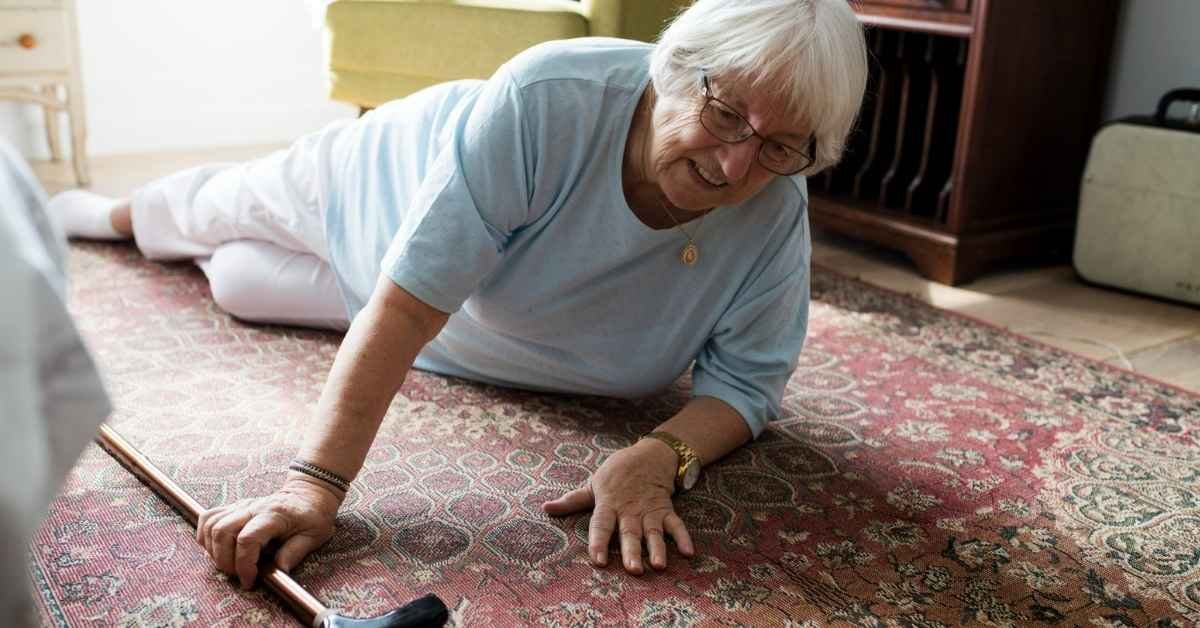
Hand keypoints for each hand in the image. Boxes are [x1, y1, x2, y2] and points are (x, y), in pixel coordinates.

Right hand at [196, 476, 341, 588]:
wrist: (308, 494)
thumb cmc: (313, 516)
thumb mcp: (315, 536)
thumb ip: (295, 553)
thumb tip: (278, 572)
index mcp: (275, 515)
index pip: (247, 539)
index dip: (244, 564)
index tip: (249, 580)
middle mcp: (254, 508)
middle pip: (222, 531)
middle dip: (224, 560)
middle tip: (239, 575)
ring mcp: (242, 506)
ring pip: (212, 524)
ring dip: (213, 549)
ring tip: (229, 564)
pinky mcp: (234, 507)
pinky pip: (209, 517)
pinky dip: (205, 535)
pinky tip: (216, 549)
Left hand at [543, 439, 694, 573]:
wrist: (650, 454)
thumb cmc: (617, 472)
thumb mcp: (593, 484)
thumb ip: (572, 501)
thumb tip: (546, 508)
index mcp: (609, 504)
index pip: (601, 525)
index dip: (599, 542)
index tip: (597, 561)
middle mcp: (630, 510)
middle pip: (630, 533)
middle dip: (631, 552)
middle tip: (633, 571)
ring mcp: (650, 511)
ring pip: (653, 532)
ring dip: (657, 549)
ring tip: (659, 565)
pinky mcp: (666, 510)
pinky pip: (676, 524)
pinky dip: (684, 537)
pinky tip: (689, 553)